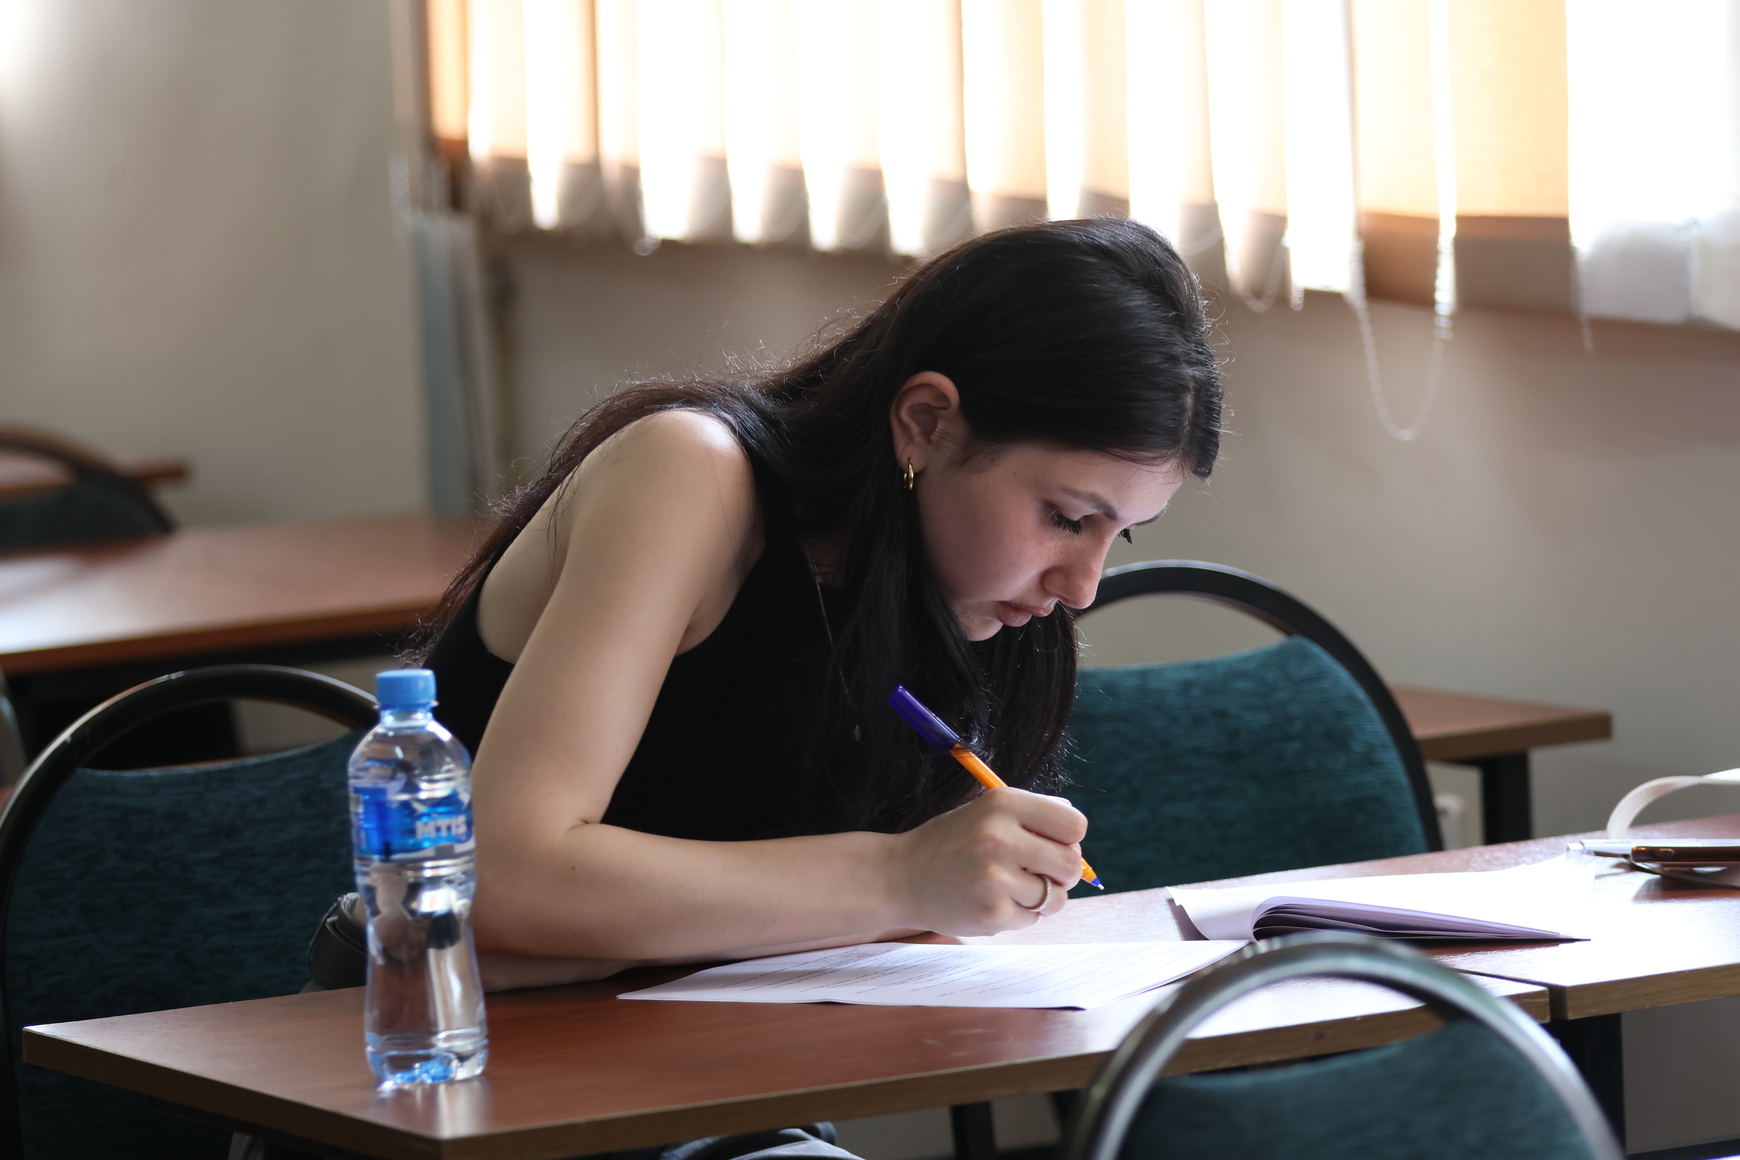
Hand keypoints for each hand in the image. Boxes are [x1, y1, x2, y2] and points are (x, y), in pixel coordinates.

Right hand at [888, 787, 1086, 934]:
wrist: (900, 877)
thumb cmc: (950, 843)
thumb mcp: (986, 810)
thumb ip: (1032, 814)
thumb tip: (1076, 829)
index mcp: (1003, 804)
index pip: (1074, 824)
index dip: (1069, 838)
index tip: (1052, 844)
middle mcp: (999, 837)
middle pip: (1071, 863)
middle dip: (1062, 872)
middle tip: (1040, 872)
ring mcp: (995, 879)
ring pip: (1055, 897)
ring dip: (1042, 897)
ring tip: (1013, 888)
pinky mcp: (992, 914)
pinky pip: (1032, 919)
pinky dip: (1019, 914)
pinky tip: (993, 901)